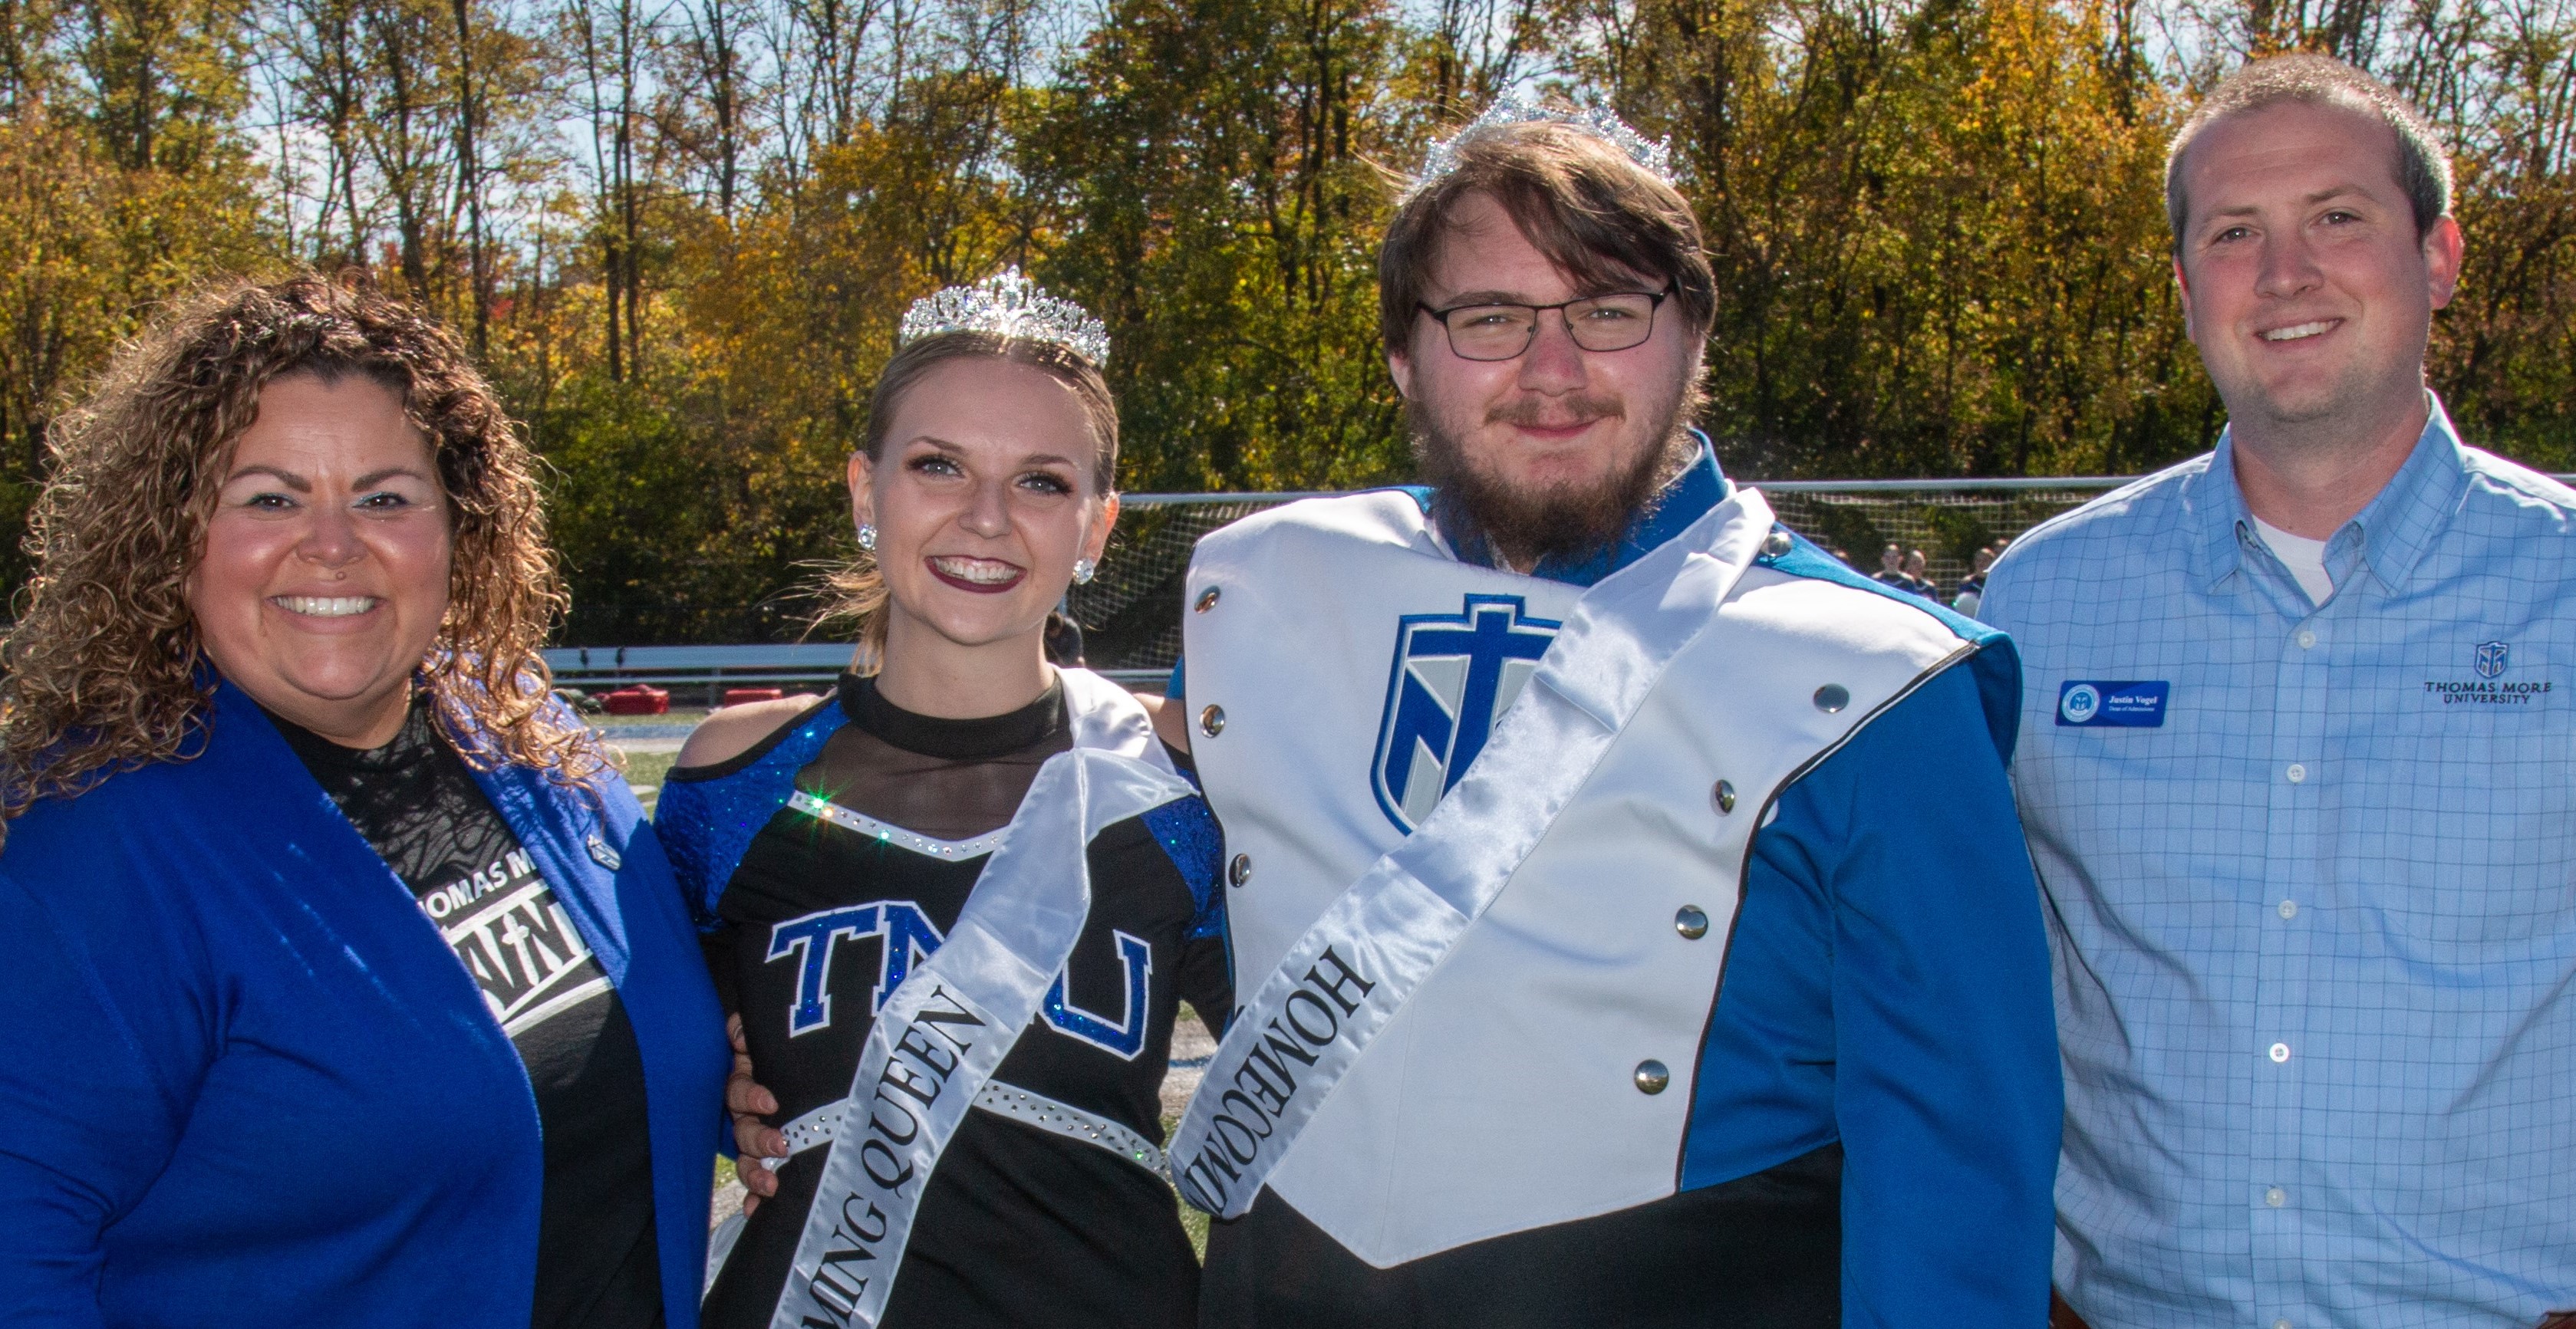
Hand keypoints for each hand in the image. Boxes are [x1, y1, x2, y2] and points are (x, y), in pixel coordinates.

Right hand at [727, 1013, 787, 1212]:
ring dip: (755, 1173)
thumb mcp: (772, 1039)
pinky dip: (755, 1195)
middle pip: (743, 1129)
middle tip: (782, 1145)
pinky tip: (757, 1210)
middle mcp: (746, 1113)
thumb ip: (747, 1032)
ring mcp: (755, 1138)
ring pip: (747, 1158)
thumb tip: (739, 1034)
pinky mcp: (766, 1159)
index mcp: (745, 1083)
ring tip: (771, 1185)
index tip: (771, 1102)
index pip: (739, 1091)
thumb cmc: (792, 1051)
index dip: (750, 1097)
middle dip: (759, 1139)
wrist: (810, 1061)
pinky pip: (756, 1180)